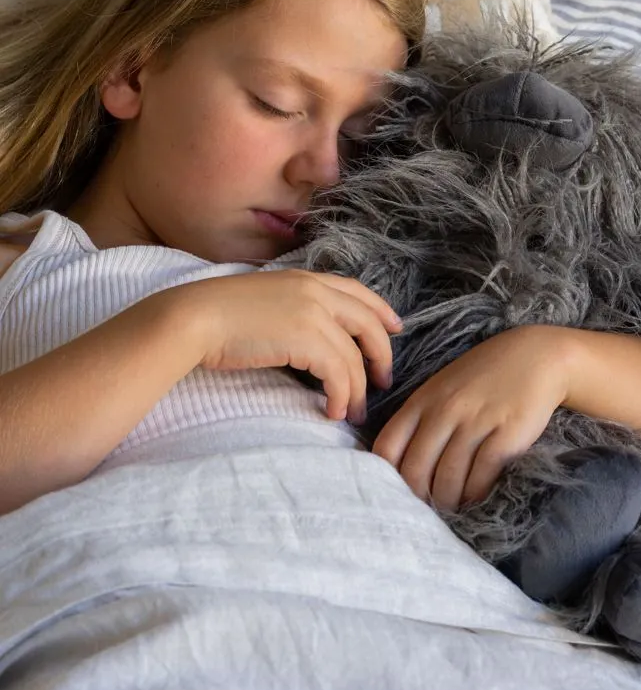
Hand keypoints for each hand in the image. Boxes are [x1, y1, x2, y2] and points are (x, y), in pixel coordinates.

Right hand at [181, 270, 400, 423]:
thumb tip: (309, 339)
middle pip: (368, 324)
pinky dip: (341, 396)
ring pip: (355, 357)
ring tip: (353, 411)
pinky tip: (333, 411)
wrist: (195, 318)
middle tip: (383, 380)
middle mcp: (317, 291)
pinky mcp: (308, 340)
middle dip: (381, 354)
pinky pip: (340, 374)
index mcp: (307, 278)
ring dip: (358, 389)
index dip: (381, 311)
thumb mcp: (266, 300)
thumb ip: (293, 309)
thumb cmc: (219, 315)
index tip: (395, 327)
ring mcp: (315, 314)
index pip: (358, 292)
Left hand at [372, 325, 570, 511]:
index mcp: (423, 400)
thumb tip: (399, 465)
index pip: (388, 447)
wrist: (536, 357)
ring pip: (448, 478)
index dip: (385, 477)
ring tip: (450, 510)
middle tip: (424, 513)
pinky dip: (474, 494)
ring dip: (447, 502)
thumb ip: (420, 419)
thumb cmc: (484, 376)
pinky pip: (480, 476)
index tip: (395, 492)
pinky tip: (474, 498)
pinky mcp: (506, 435)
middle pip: (416, 470)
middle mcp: (445, 411)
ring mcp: (476, 422)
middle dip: (417, 498)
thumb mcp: (443, 388)